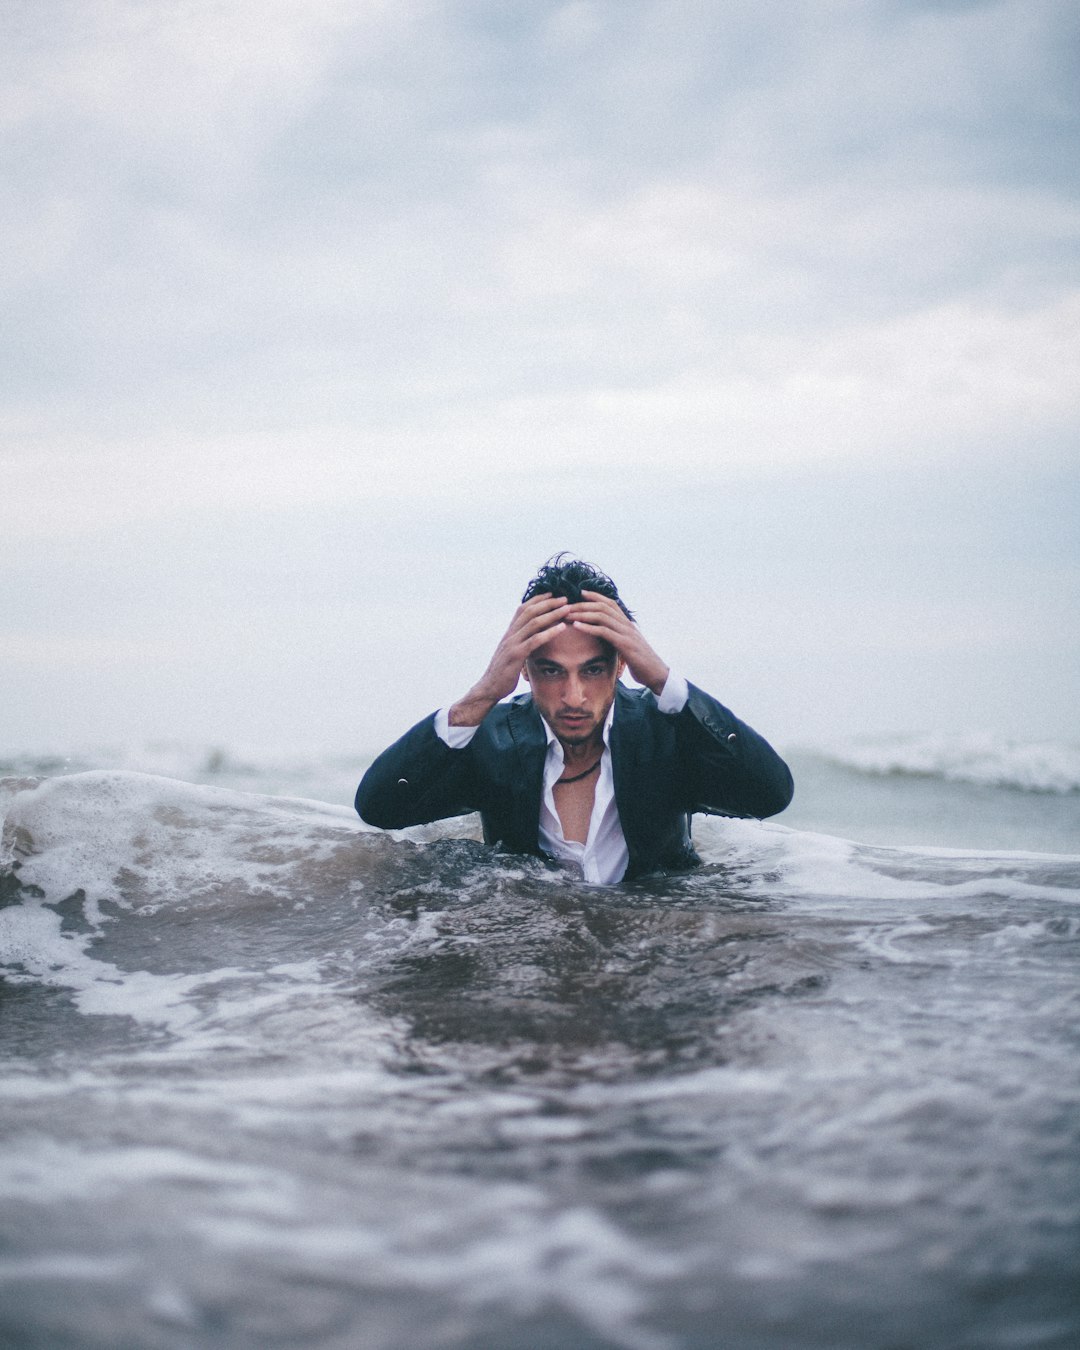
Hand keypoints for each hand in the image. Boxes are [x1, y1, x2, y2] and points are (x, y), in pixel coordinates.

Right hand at [448, 594, 568, 725]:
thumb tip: (533, 640)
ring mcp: (512, 644)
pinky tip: (562, 628)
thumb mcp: (512, 654)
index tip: (552, 594)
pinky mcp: (516, 655)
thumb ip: (520, 644)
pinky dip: (549, 632)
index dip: (537, 600)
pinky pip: (534, 640)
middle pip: (530, 611)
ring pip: (533, 623)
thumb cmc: (502, 673)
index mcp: (509, 633)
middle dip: (548, 603)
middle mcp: (510, 635)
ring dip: (552, 614)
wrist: (489, 688)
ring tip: (567, 609)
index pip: (523, 609)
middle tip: (564, 598)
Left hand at [566, 591, 669, 695]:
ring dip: (583, 614)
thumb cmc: (641, 662)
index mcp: (627, 624)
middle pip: (603, 607)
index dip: (596, 596)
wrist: (656, 674)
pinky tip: (576, 626)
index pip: (610, 604)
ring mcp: (626, 633)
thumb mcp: (627, 646)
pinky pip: (604, 632)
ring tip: (568, 615)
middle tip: (567, 606)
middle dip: (583, 605)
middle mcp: (627, 625)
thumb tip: (605, 637)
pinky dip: (588, 627)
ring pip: (602, 616)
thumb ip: (618, 638)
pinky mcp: (625, 644)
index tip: (581, 592)